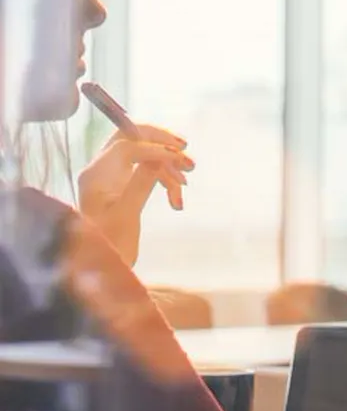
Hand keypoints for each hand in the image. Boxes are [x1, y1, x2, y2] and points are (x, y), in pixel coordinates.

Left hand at [78, 125, 194, 266]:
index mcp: (96, 175)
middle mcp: (101, 170)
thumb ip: (141, 182)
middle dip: (162, 144)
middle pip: (133, 139)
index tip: (181, 160)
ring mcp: (112, 177)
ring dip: (168, 169)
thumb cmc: (110, 247)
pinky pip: (147, 173)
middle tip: (186, 155)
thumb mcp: (126, 215)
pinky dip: (164, 181)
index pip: (127, 146)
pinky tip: (176, 202)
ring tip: (185, 187)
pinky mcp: (122, 187)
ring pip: (145, 156)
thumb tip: (159, 158)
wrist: (100, 271)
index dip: (156, 149)